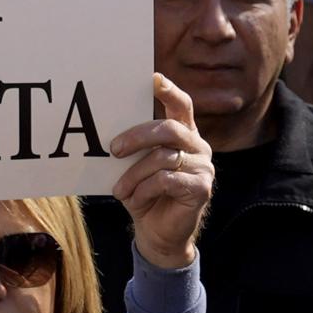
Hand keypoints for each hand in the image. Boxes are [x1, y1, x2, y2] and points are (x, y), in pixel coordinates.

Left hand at [109, 75, 212, 267]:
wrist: (159, 234)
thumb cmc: (145, 194)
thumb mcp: (136, 166)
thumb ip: (134, 148)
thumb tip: (109, 134)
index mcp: (183, 135)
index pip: (181, 105)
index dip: (169, 91)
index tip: (152, 78)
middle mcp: (197, 146)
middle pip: (169, 129)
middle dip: (137, 136)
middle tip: (113, 149)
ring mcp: (203, 166)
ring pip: (162, 158)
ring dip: (134, 174)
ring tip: (120, 190)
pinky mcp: (202, 188)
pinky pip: (166, 180)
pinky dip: (145, 190)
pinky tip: (136, 200)